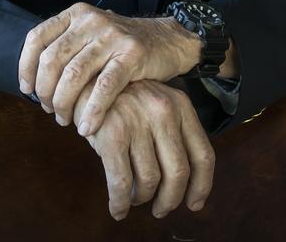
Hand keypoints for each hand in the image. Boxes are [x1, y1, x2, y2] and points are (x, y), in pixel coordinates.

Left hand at [18, 2, 200, 134]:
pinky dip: (92, 110)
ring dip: (64, 104)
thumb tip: (33, 81)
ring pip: (74, 75)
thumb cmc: (121, 46)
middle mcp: (91, 21)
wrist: (167, 41)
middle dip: (45, 91)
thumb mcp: (91, 36)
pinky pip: (104, 87)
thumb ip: (65, 49)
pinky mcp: (132, 54)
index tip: (27, 90)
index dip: (26, 67)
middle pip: (52, 60)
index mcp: (75, 14)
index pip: (37, 38)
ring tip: (65, 120)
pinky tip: (87, 127)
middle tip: (49, 110)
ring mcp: (112, 36)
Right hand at [77, 79, 214, 219]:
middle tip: (161, 209)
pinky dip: (120, 202)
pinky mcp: (112, 134)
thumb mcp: (154, 105)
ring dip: (142, 198)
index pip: (203, 155)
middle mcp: (163, 111)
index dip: (201, 186)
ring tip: (134, 198)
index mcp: (180, 105)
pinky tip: (118, 209)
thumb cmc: (120, 99)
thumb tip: (182, 184)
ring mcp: (138, 121)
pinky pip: (122, 182)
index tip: (194, 204)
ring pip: (150, 180)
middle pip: (179, 172)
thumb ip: (171, 133)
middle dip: (170, 199)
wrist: (82, 77)